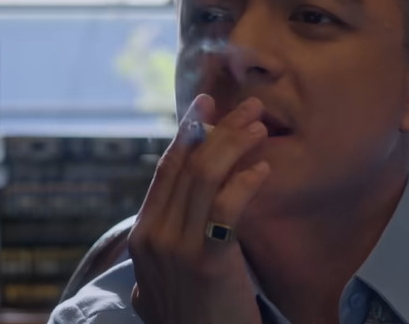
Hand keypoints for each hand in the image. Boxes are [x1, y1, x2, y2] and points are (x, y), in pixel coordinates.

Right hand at [129, 94, 270, 323]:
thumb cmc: (196, 319)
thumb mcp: (165, 281)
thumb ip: (165, 248)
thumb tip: (166, 220)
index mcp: (143, 237)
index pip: (166, 172)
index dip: (188, 134)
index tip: (208, 106)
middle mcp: (153, 238)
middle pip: (186, 166)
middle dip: (218, 129)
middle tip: (250, 108)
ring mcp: (176, 250)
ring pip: (205, 178)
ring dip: (235, 145)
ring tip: (262, 128)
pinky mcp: (207, 263)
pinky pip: (225, 208)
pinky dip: (245, 182)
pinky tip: (264, 170)